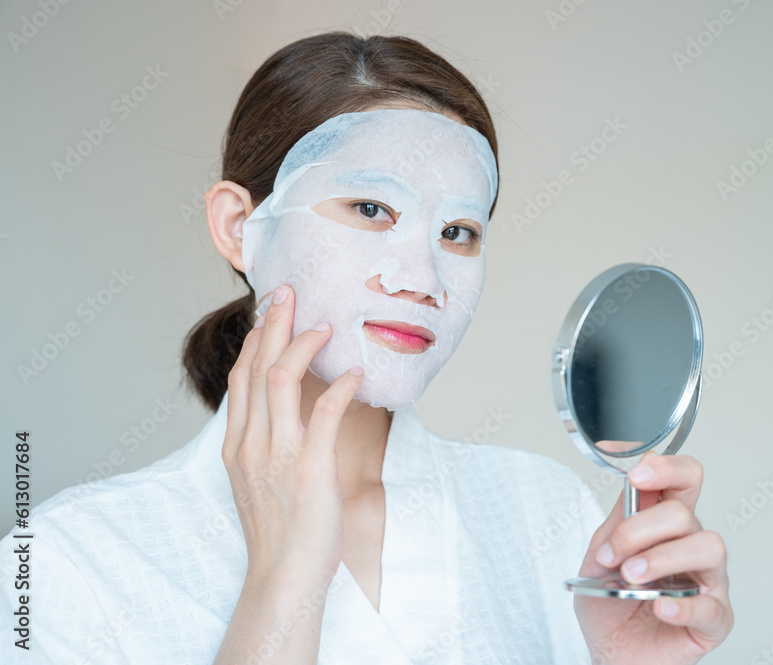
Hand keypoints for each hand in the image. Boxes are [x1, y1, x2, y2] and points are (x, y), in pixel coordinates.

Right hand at [222, 284, 363, 589]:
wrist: (284, 575)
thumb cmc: (281, 529)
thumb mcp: (260, 478)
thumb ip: (267, 440)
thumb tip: (288, 408)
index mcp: (237, 444)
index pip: (242, 376)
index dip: (256, 339)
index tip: (270, 311)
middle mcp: (251, 442)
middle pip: (258, 366)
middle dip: (274, 323)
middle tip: (290, 292)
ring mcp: (278, 453)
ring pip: (283, 379)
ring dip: (305, 344)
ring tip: (326, 325)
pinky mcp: (310, 467)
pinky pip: (325, 413)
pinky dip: (341, 387)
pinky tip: (356, 373)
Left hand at [575, 450, 733, 664]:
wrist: (610, 654)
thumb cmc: (609, 607)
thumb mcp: (599, 559)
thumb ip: (616, 523)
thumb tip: (630, 485)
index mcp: (667, 527)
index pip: (685, 480)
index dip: (667, 468)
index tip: (639, 475)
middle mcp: (692, 547)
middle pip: (685, 513)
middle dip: (641, 529)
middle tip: (614, 555)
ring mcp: (708, 582)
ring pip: (708, 547)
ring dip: (663, 558)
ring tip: (633, 578)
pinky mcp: (714, 620)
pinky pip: (710, 606)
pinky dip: (682, 604)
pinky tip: (659, 606)